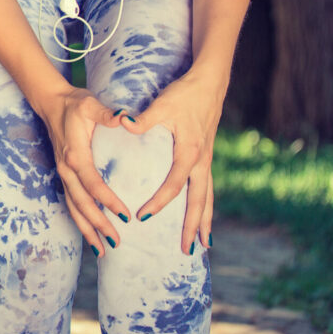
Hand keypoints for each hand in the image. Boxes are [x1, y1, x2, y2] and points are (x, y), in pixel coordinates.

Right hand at [39, 87, 130, 257]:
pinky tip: (92, 234)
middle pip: (82, 203)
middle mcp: (66, 169)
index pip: (93, 184)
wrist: (51, 103)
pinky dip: (80, 221)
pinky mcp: (64, 175)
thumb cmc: (75, 104)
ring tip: (103, 250)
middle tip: (117, 242)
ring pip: (73, 208)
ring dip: (87, 229)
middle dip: (98, 225)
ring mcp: (63, 174)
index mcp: (75, 155)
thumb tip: (124, 117)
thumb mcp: (90, 104)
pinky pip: (71, 203)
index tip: (126, 216)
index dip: (108, 202)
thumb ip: (107, 114)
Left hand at [117, 71, 223, 253]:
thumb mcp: (163, 105)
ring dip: (204, 221)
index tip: (142, 217)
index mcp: (189, 152)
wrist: (209, 82)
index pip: (173, 185)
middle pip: (199, 201)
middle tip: (189, 251)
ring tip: (204, 245)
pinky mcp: (205, 156)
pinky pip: (206, 187)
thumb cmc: (184, 94)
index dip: (158, 202)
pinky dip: (204, 205)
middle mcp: (201, 161)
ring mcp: (206, 160)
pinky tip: (201, 216)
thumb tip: (123, 122)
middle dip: (194, 226)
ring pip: (207, 197)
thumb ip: (143, 118)